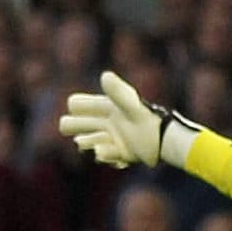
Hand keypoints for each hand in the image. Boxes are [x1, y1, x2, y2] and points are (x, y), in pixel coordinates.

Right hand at [59, 72, 200, 169]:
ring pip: (90, 140)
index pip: (80, 104)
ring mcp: (113, 138)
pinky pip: (106, 154)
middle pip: (79, 124)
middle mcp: (108, 122)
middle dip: (72, 125)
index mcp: (107, 107)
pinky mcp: (121, 153)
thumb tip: (105, 76)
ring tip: (83, 142)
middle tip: (66, 127)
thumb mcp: (131, 105)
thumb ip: (118, 92)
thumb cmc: (146, 119)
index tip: (75, 108)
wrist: (164, 141)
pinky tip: (105, 152)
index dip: (76, 106)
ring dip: (88, 141)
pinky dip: (106, 153)